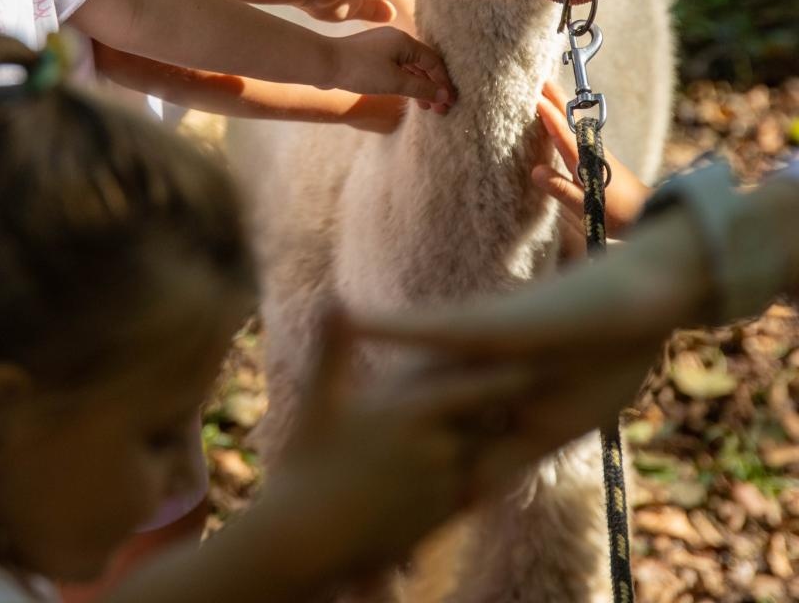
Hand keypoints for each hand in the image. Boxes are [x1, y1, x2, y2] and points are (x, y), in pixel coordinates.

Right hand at [278, 312, 540, 578]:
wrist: (306, 540)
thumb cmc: (307, 462)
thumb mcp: (321, 400)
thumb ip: (335, 348)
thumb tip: (330, 301)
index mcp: (415, 411)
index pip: (472, 386)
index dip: (500, 373)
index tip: (528, 358)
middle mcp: (437, 448)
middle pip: (485, 420)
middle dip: (504, 405)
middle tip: (535, 381)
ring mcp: (441, 488)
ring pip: (481, 457)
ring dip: (491, 442)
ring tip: (512, 423)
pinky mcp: (440, 522)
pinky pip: (469, 493)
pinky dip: (476, 481)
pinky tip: (477, 473)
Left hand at [328, 27, 455, 112]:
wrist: (324, 63)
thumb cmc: (360, 70)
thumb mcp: (395, 81)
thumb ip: (422, 88)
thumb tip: (444, 95)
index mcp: (405, 40)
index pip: (434, 62)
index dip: (444, 82)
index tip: (450, 102)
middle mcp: (396, 39)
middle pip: (423, 63)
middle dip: (433, 86)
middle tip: (441, 108)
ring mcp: (382, 47)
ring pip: (409, 67)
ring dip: (419, 86)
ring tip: (425, 107)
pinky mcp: (371, 56)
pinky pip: (396, 68)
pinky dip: (405, 82)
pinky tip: (407, 95)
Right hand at [533, 81, 649, 257]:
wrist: (647, 213)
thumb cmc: (618, 212)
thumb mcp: (586, 206)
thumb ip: (561, 189)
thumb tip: (535, 171)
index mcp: (584, 160)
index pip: (563, 133)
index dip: (549, 115)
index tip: (536, 97)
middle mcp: (591, 151)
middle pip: (571, 120)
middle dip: (557, 100)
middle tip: (542, 81)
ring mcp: (597, 152)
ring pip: (576, 123)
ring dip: (562, 106)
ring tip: (550, 94)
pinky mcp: (600, 158)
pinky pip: (579, 132)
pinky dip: (569, 120)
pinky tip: (566, 123)